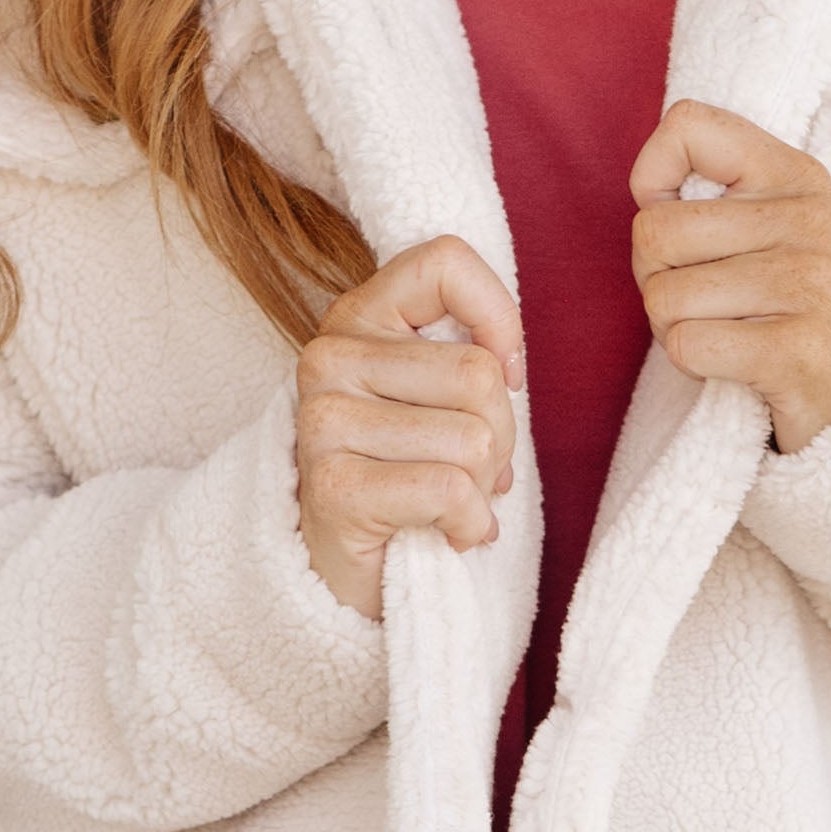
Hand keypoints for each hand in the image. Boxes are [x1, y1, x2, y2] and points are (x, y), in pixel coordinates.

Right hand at [296, 237, 522, 621]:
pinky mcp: (334, 487)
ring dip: (483, 487)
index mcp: (358, 316)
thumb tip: (506, 365)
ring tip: (451, 503)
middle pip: (478, 373)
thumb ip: (468, 358)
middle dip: (500, 435)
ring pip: (473, 439)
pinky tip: (448, 532)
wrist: (350, 570)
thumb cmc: (408, 474)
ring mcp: (324, 421)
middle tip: (471, 470)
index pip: (445, 261)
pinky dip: (470, 523)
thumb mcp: (437, 397)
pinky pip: (450, 490)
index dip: (498, 315)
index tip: (505, 372)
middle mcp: (329, 356)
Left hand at [629, 103, 830, 455]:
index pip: (688, 126)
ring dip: (673, 329)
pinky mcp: (798, 352)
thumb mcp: (761, 226)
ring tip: (724, 332)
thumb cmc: (781, 305)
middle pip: (655, 232)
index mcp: (794, 175)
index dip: (652, 179)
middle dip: (656, 278)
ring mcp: (810, 285)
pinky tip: (732, 364)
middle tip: (702, 301)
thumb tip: (646, 192)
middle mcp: (808, 220)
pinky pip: (687, 344)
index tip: (677, 220)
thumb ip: (705, 193)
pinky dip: (692, 364)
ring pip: (664, 297)